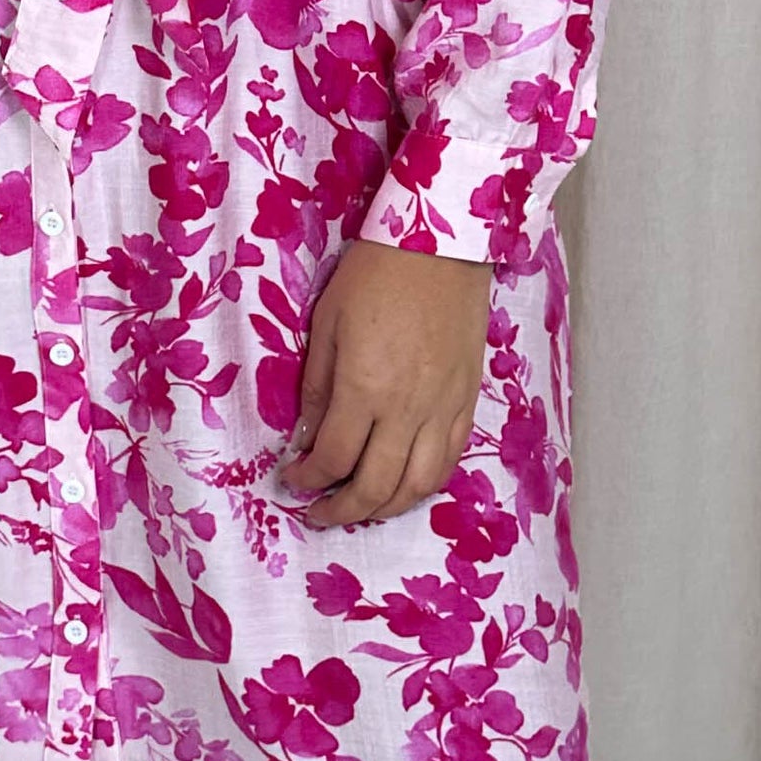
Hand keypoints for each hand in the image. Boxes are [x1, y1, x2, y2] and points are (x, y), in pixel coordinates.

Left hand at [274, 241, 491, 527]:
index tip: (292, 478)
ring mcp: (443, 408)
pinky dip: (425, 484)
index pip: (333, 457)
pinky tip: (405, 485)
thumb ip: (317, 387)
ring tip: (362, 508)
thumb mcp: (326, 323)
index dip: (307, 478)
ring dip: (386, 508)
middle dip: (341, 510)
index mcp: (363, 387)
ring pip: (418, 485)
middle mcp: (406, 408)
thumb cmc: (375, 275)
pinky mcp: (468, 400)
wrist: (442, 246)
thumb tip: (306, 437)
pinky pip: (450, 460)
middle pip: (375, 485)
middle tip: (319, 513)